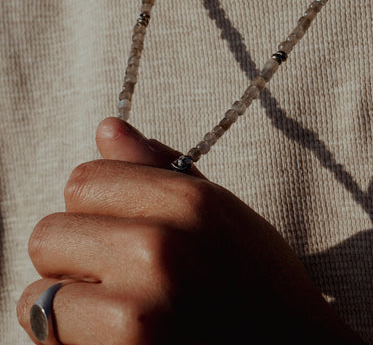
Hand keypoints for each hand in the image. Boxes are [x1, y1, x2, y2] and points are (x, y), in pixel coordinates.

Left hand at [17, 117, 363, 343]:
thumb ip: (157, 167)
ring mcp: (139, 310)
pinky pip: (49, 337)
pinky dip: (69, 340)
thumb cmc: (256, 283)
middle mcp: (160, 250)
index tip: (116, 227)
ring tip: (114, 310)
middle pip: (50, 234)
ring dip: (67, 303)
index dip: (94, 208)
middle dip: (73, 256)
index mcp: (189, 203)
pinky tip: (114, 336)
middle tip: (113, 276)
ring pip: (38, 293)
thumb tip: (106, 127)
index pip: (82, 181)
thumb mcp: (218, 211)